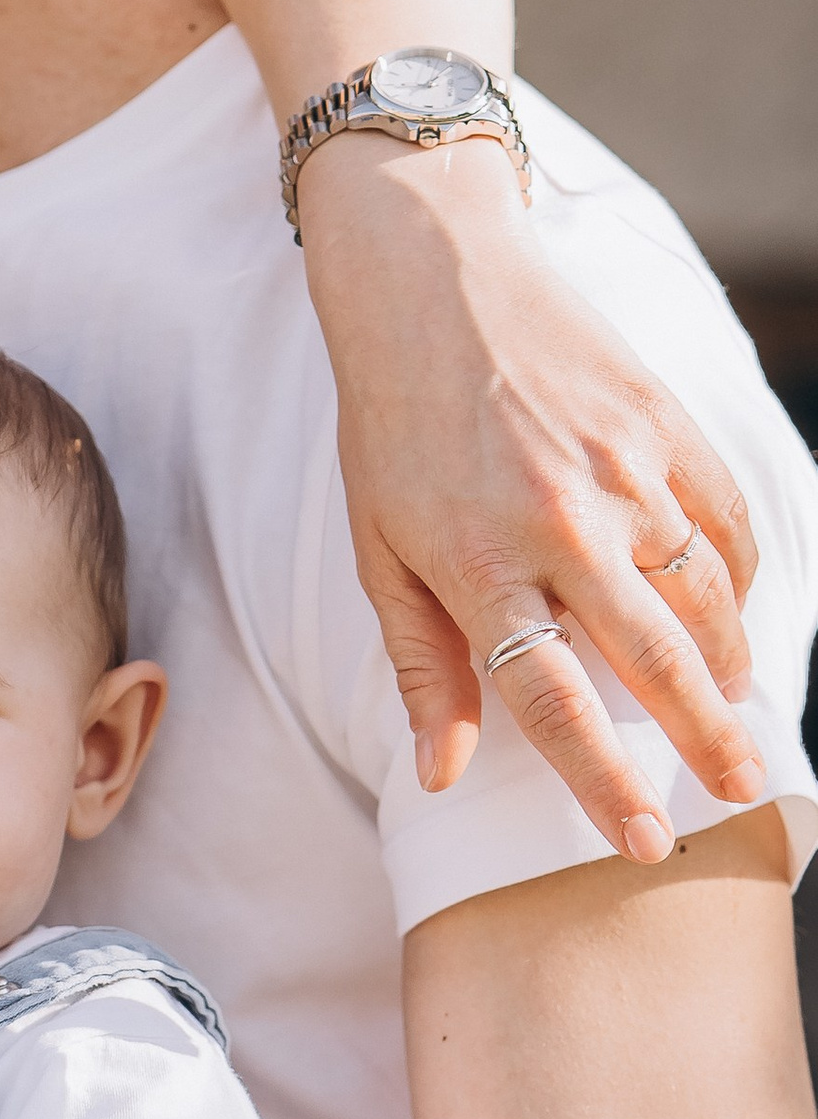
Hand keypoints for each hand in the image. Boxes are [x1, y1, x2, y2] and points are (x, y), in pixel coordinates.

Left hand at [297, 137, 762, 857]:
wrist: (431, 278)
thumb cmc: (391, 424)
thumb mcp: (379, 547)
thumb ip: (421, 664)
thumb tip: (443, 774)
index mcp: (475, 561)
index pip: (549, 698)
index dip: (602, 780)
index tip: (642, 840)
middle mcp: (558, 521)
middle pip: (653, 659)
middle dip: (705, 737)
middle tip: (740, 791)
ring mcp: (621, 469)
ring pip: (704, 594)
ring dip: (727, 663)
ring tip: (735, 710)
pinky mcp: (663, 423)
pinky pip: (724, 522)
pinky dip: (738, 577)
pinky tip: (731, 613)